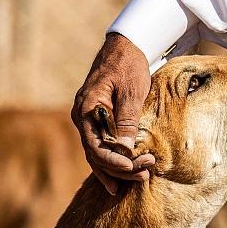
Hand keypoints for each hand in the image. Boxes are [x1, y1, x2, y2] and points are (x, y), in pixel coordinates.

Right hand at [72, 33, 155, 193]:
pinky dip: (111, 162)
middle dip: (120, 168)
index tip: (133, 167)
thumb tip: (125, 149)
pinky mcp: (97, 121)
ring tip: (139, 179)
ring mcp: (87, 120)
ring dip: (117, 169)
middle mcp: (81, 117)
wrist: (125, 48)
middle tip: (145, 175)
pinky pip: (100, 147)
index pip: (94, 145)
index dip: (113, 161)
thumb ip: (127, 120)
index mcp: (86, 109)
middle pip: (96, 154)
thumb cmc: (129, 66)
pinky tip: (119, 179)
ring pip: (97, 154)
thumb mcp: (132, 91)